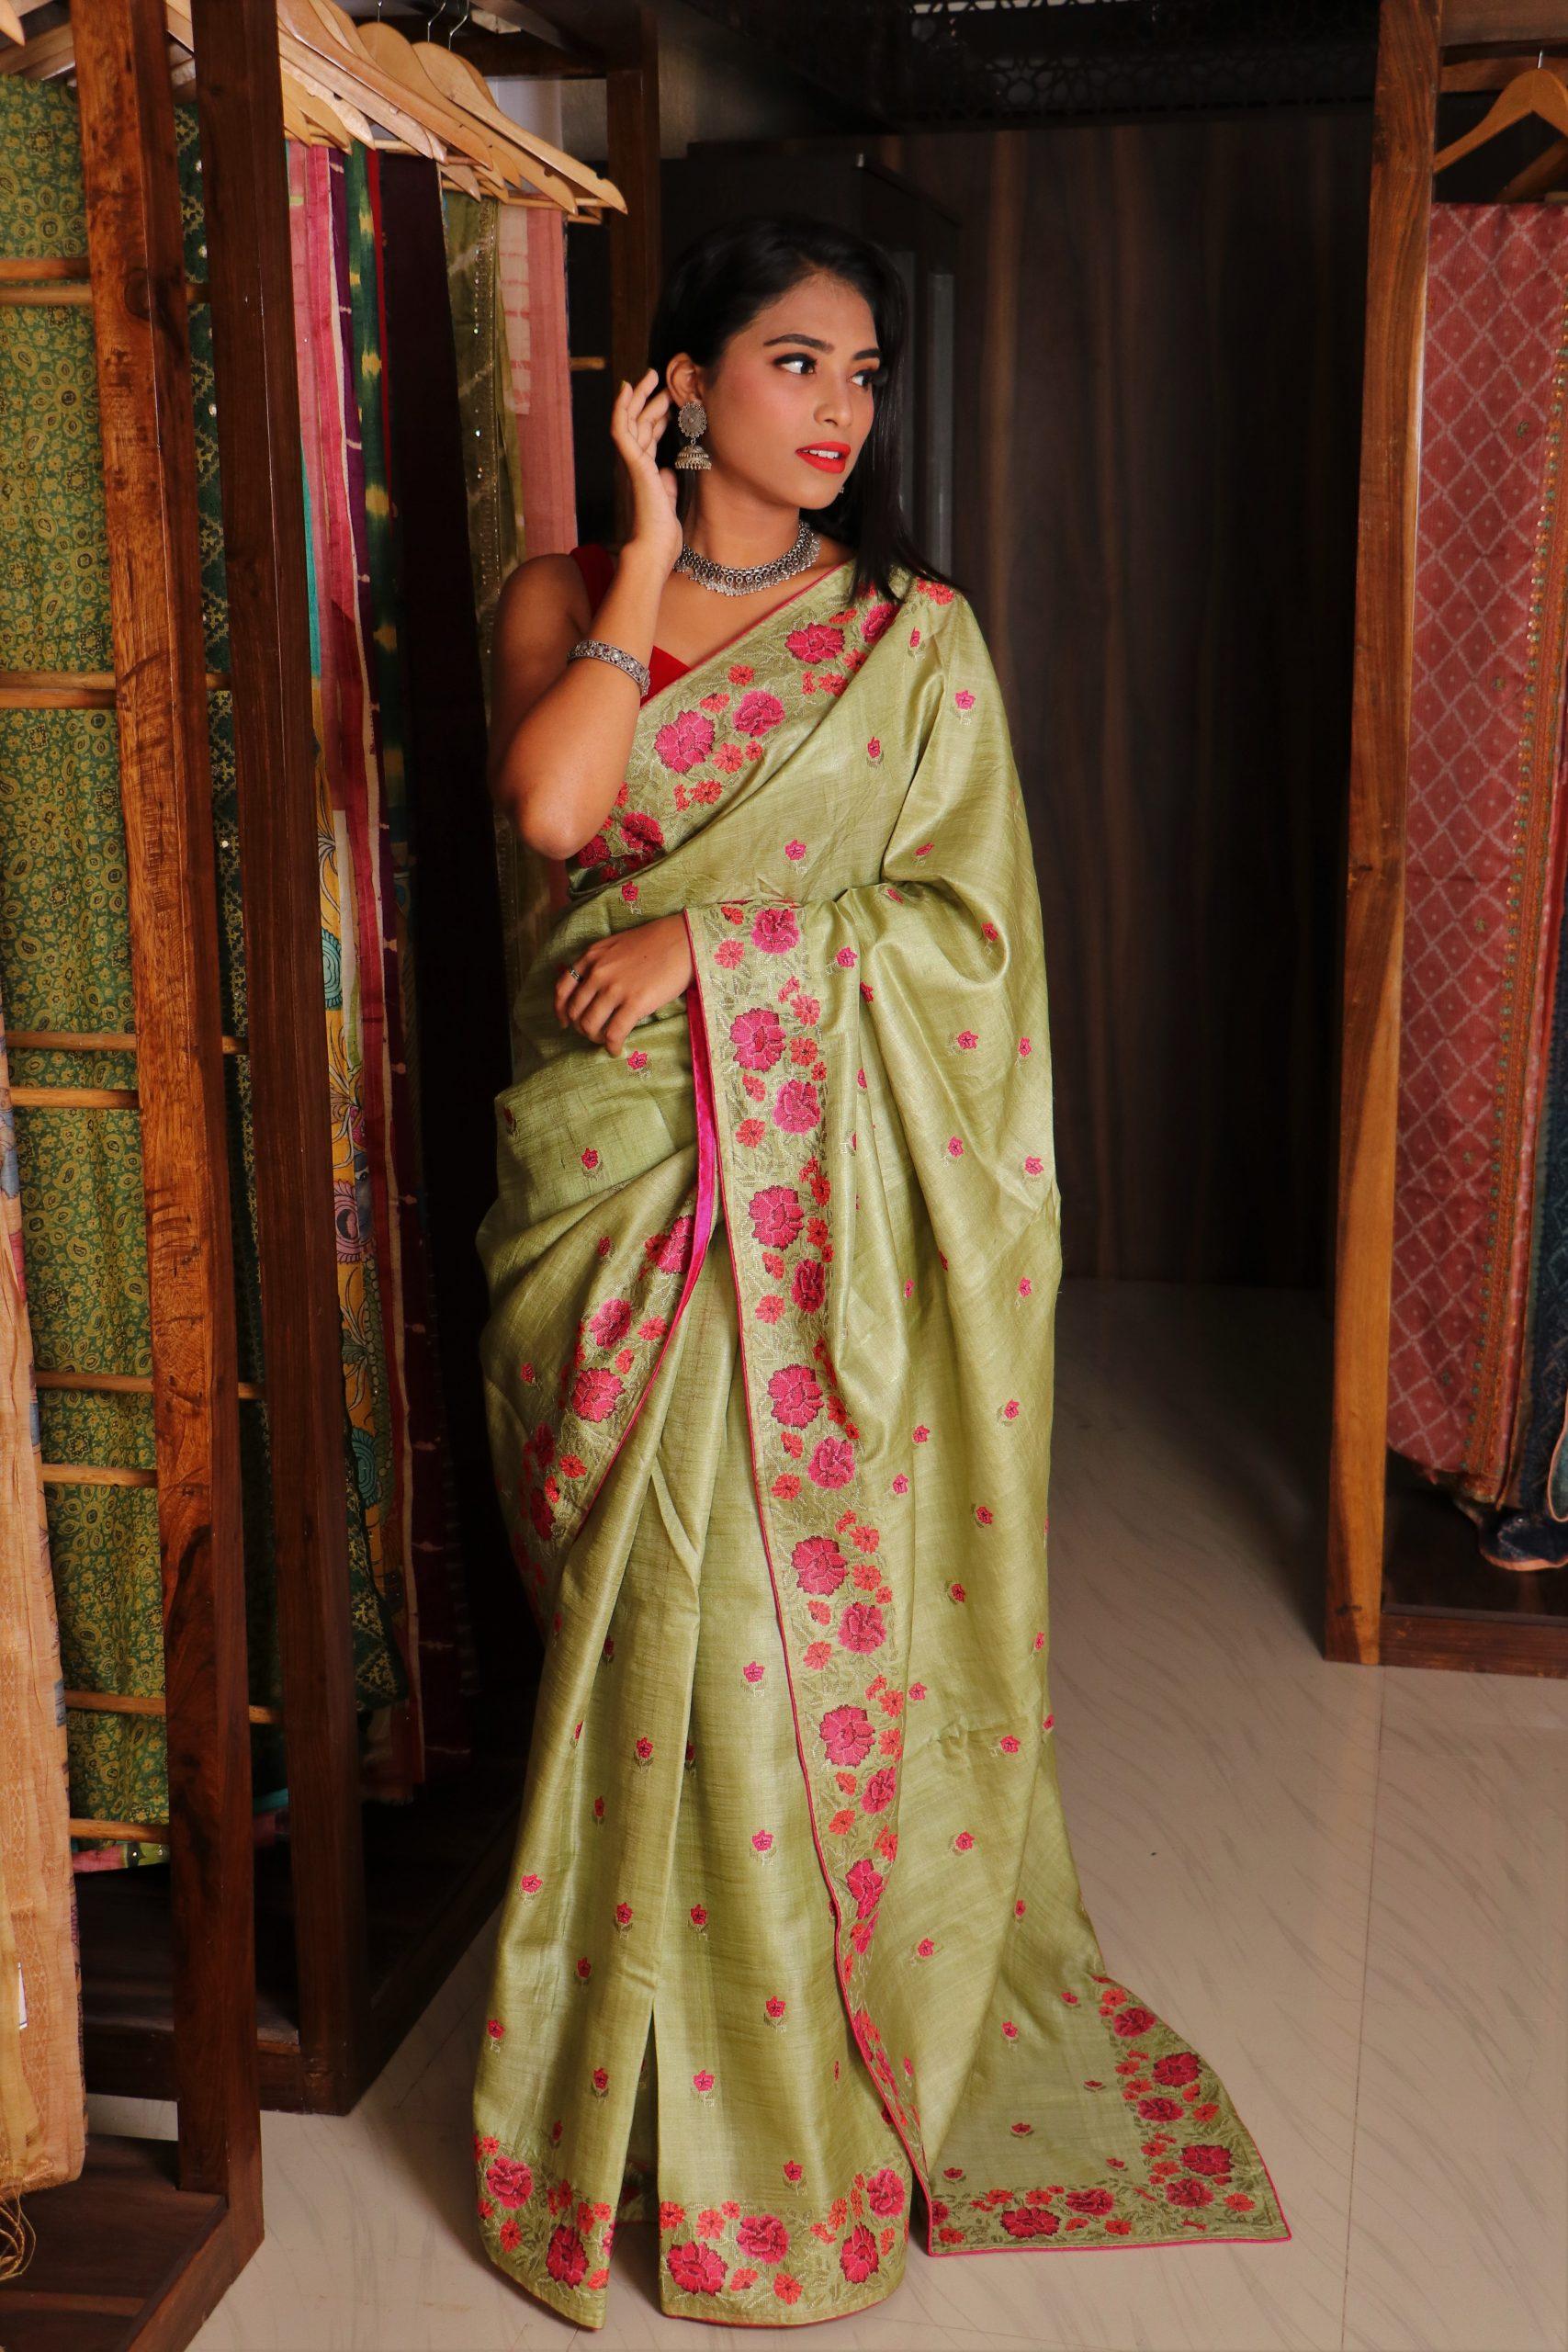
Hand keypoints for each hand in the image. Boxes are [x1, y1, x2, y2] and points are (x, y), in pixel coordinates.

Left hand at [555, 914, 692, 1056]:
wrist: (683, 940)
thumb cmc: (655, 941)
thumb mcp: (616, 945)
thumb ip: (600, 962)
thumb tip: (592, 985)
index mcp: (591, 957)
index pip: (562, 989)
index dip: (561, 1010)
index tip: (565, 1022)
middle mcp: (598, 973)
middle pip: (575, 1011)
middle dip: (581, 1028)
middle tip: (594, 1034)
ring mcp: (615, 989)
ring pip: (590, 1025)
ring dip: (595, 1039)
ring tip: (607, 1041)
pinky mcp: (635, 1003)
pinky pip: (614, 1033)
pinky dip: (612, 1046)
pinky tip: (616, 1049)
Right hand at [610, 369, 680, 574]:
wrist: (654, 549)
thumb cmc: (661, 533)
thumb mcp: (668, 502)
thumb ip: (667, 484)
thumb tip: (667, 470)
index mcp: (645, 473)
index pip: (648, 438)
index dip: (656, 417)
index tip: (669, 402)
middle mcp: (636, 464)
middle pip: (639, 423)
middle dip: (648, 399)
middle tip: (658, 377)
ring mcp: (632, 463)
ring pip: (632, 421)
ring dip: (641, 396)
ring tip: (652, 375)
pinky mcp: (633, 464)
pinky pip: (622, 430)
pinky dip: (622, 408)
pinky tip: (628, 388)